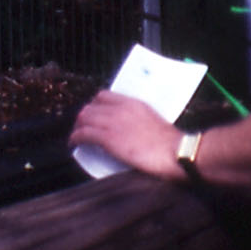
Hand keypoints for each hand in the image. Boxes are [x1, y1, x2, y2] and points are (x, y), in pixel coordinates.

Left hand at [68, 90, 183, 180]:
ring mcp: (112, 123)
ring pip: (84, 119)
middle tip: (83, 126)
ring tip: (77, 135)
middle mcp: (119, 109)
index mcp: (132, 103)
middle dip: (84, 117)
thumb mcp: (153, 120)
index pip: (104, 95)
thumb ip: (139, 119)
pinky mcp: (107, 138)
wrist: (177, 153)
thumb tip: (132, 129)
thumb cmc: (172, 144)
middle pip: (90, 107)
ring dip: (78, 127)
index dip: (94, 104)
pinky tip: (73, 143)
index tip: (93, 113)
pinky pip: (83, 134)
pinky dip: (75, 138)